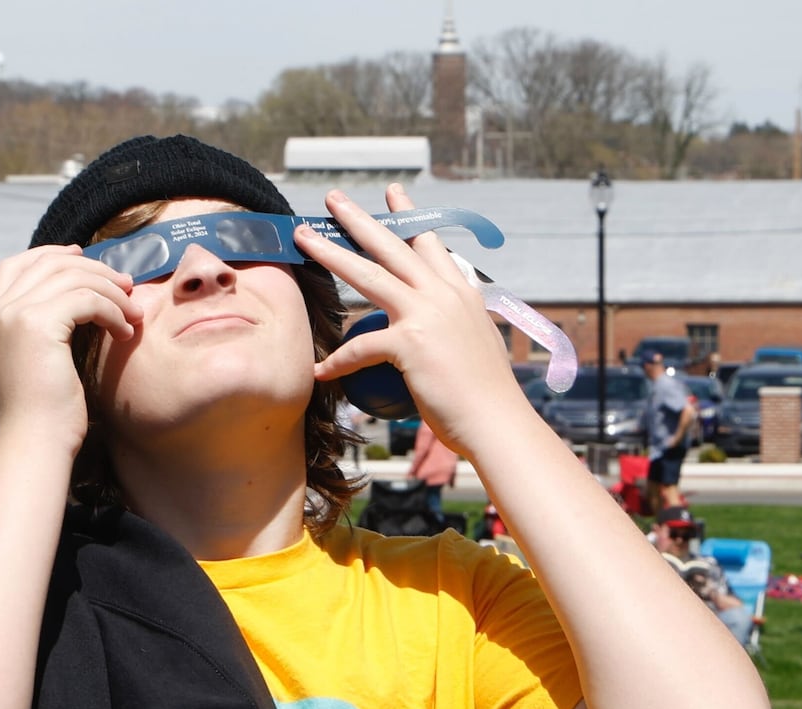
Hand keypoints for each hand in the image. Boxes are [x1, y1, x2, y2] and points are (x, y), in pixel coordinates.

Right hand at [0, 246, 140, 457]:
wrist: (36, 443)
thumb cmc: (46, 414)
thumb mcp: (40, 362)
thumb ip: (47, 329)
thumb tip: (78, 300)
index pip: (15, 264)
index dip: (52, 254)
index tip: (84, 256)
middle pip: (49, 263)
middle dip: (94, 269)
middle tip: (126, 285)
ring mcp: (13, 316)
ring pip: (72, 277)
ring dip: (111, 291)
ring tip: (133, 312)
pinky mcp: (36, 326)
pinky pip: (86, 299)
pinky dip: (113, 310)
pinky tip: (125, 330)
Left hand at [300, 185, 535, 461]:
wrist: (497, 423)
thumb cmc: (487, 397)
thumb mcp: (477, 348)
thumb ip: (456, 330)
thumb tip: (442, 335)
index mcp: (462, 294)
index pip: (430, 244)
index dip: (409, 216)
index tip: (392, 192)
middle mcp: (445, 295)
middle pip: (394, 246)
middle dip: (359, 219)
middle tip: (334, 198)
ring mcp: (428, 316)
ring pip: (369, 276)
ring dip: (331, 253)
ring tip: (303, 237)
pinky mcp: (410, 344)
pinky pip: (361, 347)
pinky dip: (339, 362)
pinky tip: (321, 371)